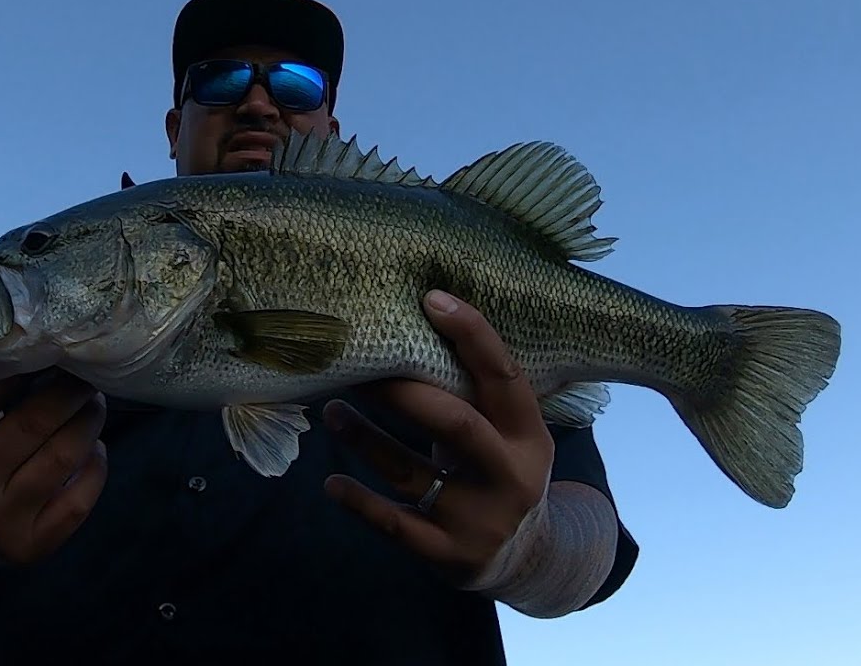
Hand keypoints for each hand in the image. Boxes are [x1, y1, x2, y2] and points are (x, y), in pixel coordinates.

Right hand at [0, 339, 108, 565]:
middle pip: (35, 422)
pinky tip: (91, 446)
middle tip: (87, 369)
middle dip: (70, 387)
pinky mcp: (33, 547)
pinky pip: (82, 495)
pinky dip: (95, 463)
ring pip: (66, 456)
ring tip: (93, 400)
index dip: (26, 362)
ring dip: (89, 419)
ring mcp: (0, 523)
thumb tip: (1, 324)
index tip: (54, 342)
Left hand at [323, 290, 554, 586]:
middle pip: (454, 424)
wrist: (524, 560)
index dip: (472, 335)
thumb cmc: (496, 471)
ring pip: (410, 472)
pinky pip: (394, 525)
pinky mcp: (449, 556)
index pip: (504, 377)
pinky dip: (358, 501)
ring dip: (364, 438)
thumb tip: (413, 321)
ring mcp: (479, 521)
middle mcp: (510, 478)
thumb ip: (474, 394)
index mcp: (529, 436)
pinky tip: (332, 482)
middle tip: (360, 367)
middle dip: (401, 392)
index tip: (431, 299)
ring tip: (332, 411)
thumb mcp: (506, 435)